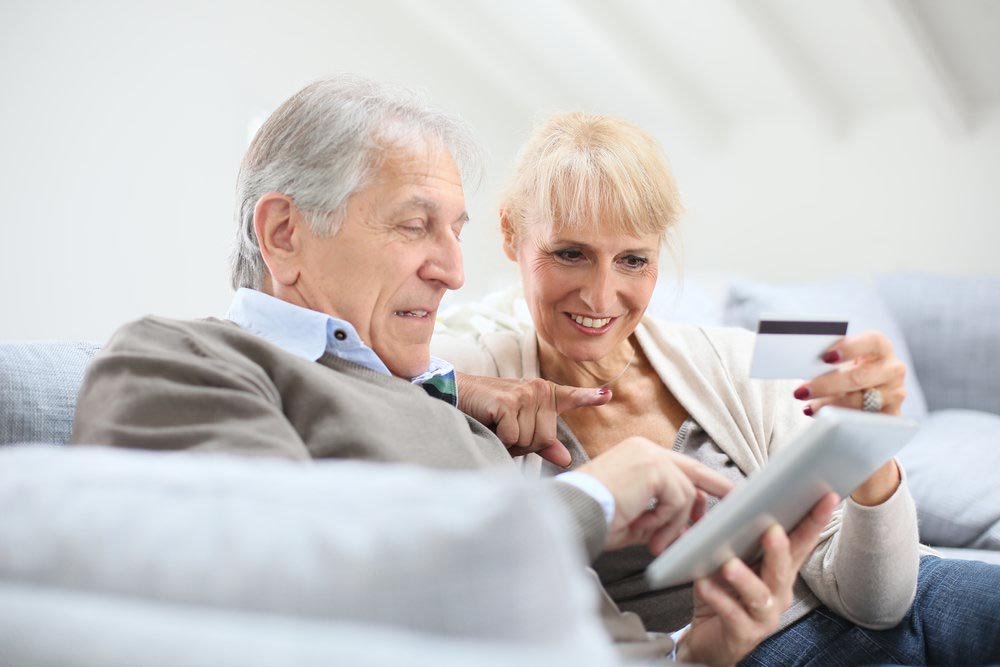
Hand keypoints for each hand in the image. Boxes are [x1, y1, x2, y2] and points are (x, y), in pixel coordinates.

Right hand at [455, 372, 611, 466]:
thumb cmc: (488, 413)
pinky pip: (514, 438)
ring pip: (530, 440)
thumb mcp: (518, 426)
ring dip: (511, 443)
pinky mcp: (508, 402)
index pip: (571, 396)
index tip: (607, 395)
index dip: (589, 397)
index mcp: (543, 393)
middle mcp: (538, 390)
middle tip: (505, 431)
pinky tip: (490, 425)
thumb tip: (566, 459)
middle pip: (546, 437)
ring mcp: (524, 394)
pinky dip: (501, 440)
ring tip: (496, 427)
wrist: (455, 395)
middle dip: (525, 444)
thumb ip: (543, 442)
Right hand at [577, 437, 733, 551]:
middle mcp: (644, 449)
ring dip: (675, 524)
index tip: (717, 501)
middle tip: (738, 503)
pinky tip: (646, 529)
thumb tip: (687, 529)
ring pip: (687, 493)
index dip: (699, 486)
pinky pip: (679, 499)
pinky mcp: (655, 467)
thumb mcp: (634, 519)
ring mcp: (650, 455)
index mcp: (636, 456)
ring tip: (655, 543)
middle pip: (694, 469)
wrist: (573, 513)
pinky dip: (667, 521)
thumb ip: (661, 517)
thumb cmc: (594, 518)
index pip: (677, 468)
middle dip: (719, 488)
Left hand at [677, 493, 838, 666]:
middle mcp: (778, 594)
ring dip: (745, 578)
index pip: (800, 542)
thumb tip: (729, 497)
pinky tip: (704, 584)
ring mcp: (764, 616)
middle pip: (783, 569)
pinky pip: (732, 615)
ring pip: (759, 595)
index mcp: (779, 571)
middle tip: (772, 531)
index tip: (826, 497)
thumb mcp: (728, 559)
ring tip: (729, 565)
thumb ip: (731, 533)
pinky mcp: (744, 634)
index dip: (814, 521)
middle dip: (779, 550)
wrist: (708, 640)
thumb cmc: (722, 594)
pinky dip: (718, 599)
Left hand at [793, 331, 904, 504]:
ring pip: (861, 401)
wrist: (871, 394)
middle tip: (801, 391)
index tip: (826, 357)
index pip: (872, 341)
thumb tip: (800, 362)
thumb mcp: (843, 361)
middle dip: (827, 385)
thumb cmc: (850, 370)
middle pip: (860, 376)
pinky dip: (841, 420)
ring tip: (809, 406)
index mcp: (881, 347)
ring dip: (829, 406)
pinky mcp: (892, 415)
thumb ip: (829, 359)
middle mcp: (893, 368)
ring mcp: (895, 393)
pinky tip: (821, 416)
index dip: (850, 348)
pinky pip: (865, 421)